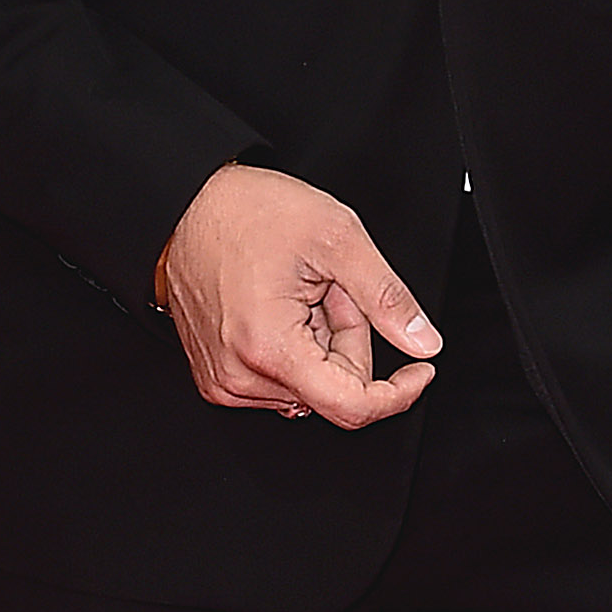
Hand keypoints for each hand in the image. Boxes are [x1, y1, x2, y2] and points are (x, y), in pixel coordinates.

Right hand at [156, 166, 439, 427]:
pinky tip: (282, 305)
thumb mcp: (337, 239)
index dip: (398, 393)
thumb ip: (387, 298)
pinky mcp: (219, 374)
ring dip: (322, 342)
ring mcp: (226, 379)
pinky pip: (281, 378)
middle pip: (334, 390)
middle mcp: (241, 376)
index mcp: (269, 348)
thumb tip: (424, 341)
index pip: (352, 408)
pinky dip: (296, 345)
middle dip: (349, 339)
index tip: (420, 368)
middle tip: (332, 287)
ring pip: (311, 384)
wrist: (187, 203)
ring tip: (300, 291)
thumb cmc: (247, 211)